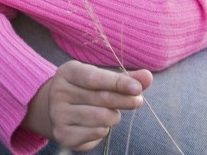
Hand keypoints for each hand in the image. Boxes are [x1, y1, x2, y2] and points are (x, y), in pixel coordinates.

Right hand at [23, 60, 152, 150]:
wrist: (60, 111)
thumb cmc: (86, 90)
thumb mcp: (101, 79)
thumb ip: (124, 78)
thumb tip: (147, 76)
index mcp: (68, 72)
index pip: (95, 78)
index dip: (118, 83)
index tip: (138, 88)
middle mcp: (58, 91)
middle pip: (102, 98)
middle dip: (125, 100)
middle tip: (138, 101)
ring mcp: (58, 114)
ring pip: (102, 118)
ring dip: (114, 116)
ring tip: (110, 112)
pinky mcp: (62, 134)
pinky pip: (96, 133)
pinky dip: (104, 129)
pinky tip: (98, 124)